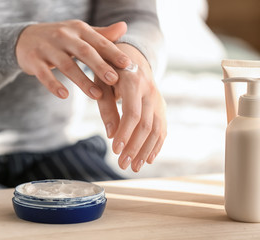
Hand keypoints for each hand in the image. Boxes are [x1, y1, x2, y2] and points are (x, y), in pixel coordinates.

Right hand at [15, 20, 131, 98]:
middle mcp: (63, 36)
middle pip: (84, 52)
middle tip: (114, 80)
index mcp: (78, 29)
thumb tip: (124, 27)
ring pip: (67, 65)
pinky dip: (54, 85)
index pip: (99, 41)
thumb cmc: (60, 38)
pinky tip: (64, 95)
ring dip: (82, 81)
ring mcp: (47, 48)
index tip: (128, 65)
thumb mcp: (80, 33)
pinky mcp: (33, 60)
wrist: (25, 37)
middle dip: (100, 66)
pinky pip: (44, 74)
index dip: (113, 53)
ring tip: (97, 95)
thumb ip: (101, 34)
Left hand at [95, 44, 166, 171]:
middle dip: (134, 147)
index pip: (132, 113)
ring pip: (156, 129)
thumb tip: (110, 134)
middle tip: (122, 164)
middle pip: (146, 124)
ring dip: (145, 150)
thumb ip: (106, 106)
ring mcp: (158, 99)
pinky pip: (162, 127)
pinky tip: (148, 158)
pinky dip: (157, 144)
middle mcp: (150, 91)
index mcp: (133, 82)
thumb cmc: (110, 70)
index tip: (114, 150)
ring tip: (134, 166)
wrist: (131, 54)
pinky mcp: (161, 106)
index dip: (124, 133)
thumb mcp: (101, 82)